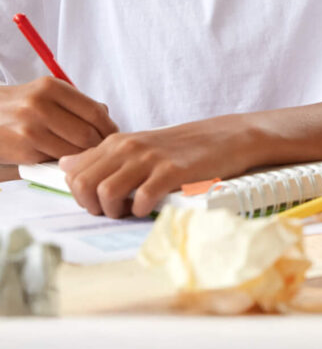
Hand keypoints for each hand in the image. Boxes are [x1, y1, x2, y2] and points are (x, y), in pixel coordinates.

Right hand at [0, 77, 117, 162]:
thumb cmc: (20, 106)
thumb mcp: (46, 93)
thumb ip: (75, 103)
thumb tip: (106, 115)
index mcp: (52, 87)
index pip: (94, 112)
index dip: (109, 127)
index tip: (112, 135)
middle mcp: (40, 105)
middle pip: (87, 133)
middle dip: (98, 145)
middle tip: (100, 149)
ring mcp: (30, 128)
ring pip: (73, 150)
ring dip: (81, 156)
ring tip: (82, 155)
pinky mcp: (22, 149)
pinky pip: (54, 160)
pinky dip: (61, 162)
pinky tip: (60, 159)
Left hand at [59, 116, 255, 217]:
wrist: (229, 137)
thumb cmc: (185, 146)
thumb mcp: (140, 143)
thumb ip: (104, 155)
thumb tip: (66, 165)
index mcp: (118, 141)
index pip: (73, 171)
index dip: (78, 194)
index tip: (97, 201)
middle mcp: (129, 147)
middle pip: (82, 183)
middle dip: (91, 206)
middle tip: (111, 210)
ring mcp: (150, 159)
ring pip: (105, 192)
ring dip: (113, 211)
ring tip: (130, 211)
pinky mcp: (172, 172)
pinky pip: (140, 199)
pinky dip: (140, 211)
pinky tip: (151, 207)